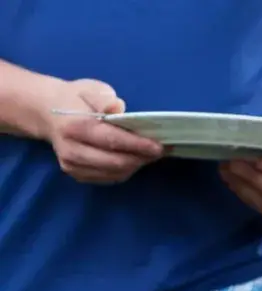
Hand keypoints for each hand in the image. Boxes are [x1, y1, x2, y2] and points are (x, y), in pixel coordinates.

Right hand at [45, 79, 163, 183]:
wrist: (47, 111)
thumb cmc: (76, 98)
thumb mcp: (91, 89)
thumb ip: (104, 98)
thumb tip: (117, 108)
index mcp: (75, 126)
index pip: (111, 140)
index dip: (138, 145)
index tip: (159, 146)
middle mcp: (71, 149)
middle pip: (115, 162)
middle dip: (141, 158)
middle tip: (161, 151)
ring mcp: (72, 165)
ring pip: (114, 173)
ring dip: (136, 165)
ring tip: (149, 155)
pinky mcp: (76, 174)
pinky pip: (108, 178)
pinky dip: (125, 171)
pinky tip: (134, 160)